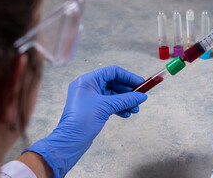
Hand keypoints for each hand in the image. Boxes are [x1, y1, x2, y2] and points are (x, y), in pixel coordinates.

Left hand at [24, 66, 146, 177]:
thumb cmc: (83, 120)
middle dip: (128, 91)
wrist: (70, 141)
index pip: (112, 72)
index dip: (128, 77)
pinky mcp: (92, 108)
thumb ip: (126, 99)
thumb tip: (142, 96)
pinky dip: (119, 108)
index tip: (141, 83)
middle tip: (140, 97)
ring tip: (135, 109)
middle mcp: (88, 86)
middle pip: (113, 83)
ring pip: (112, 95)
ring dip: (125, 101)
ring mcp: (89, 98)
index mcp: (87, 80)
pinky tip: (126, 114)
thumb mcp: (106, 106)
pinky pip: (109, 104)